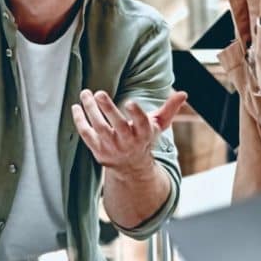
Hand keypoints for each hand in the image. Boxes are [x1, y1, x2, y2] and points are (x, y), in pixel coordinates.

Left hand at [72, 89, 187, 172]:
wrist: (131, 166)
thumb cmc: (144, 138)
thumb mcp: (159, 125)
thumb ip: (170, 108)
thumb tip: (184, 93)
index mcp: (144, 134)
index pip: (142, 124)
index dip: (136, 114)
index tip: (129, 102)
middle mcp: (128, 142)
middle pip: (117, 126)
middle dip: (108, 109)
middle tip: (99, 93)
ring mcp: (111, 147)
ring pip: (99, 128)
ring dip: (90, 110)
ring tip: (86, 94)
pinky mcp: (97, 149)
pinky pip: (86, 134)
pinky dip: (79, 121)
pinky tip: (76, 107)